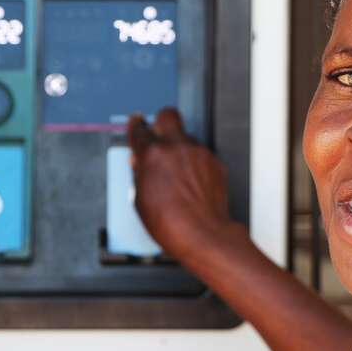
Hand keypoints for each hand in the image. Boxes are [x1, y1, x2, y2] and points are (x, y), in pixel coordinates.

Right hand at [127, 108, 236, 256]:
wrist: (203, 235)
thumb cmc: (171, 224)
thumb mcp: (139, 200)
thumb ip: (138, 174)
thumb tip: (139, 163)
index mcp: (152, 155)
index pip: (139, 128)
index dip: (136, 125)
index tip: (137, 123)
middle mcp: (176, 148)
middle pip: (168, 115)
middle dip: (161, 121)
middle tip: (159, 132)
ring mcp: (198, 153)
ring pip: (187, 137)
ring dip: (180, 148)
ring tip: (177, 172)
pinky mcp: (214, 162)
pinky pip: (202, 154)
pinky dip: (195, 163)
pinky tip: (191, 182)